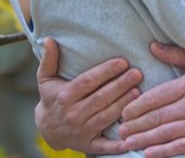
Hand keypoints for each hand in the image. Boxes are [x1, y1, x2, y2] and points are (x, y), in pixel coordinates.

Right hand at [35, 37, 142, 153]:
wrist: (48, 129)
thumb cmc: (51, 98)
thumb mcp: (46, 79)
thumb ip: (49, 59)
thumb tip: (49, 39)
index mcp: (64, 96)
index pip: (88, 82)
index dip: (106, 71)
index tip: (123, 62)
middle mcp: (73, 114)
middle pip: (100, 98)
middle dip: (120, 85)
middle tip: (137, 74)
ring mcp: (82, 131)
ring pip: (106, 116)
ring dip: (123, 104)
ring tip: (139, 92)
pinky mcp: (89, 146)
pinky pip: (106, 146)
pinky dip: (119, 144)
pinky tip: (133, 136)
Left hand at [117, 43, 184, 157]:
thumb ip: (175, 54)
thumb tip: (152, 46)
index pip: (154, 97)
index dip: (136, 106)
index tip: (123, 112)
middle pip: (156, 117)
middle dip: (134, 125)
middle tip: (118, 130)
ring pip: (165, 133)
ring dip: (143, 139)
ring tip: (127, 143)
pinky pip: (182, 146)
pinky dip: (163, 151)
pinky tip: (149, 153)